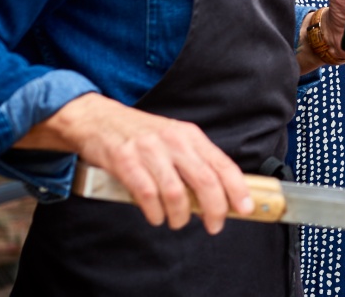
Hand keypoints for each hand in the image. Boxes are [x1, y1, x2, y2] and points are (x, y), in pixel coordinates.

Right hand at [27, 93, 250, 233]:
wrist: (99, 120)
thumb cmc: (141, 135)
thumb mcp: (174, 140)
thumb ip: (194, 163)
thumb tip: (217, 196)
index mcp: (190, 135)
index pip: (222, 163)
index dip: (237, 188)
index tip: (245, 207)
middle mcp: (173, 141)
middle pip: (205, 180)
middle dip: (215, 208)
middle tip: (215, 225)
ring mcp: (149, 150)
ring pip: (176, 192)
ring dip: (181, 215)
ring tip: (178, 222)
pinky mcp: (125, 161)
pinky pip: (147, 194)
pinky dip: (155, 212)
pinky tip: (157, 217)